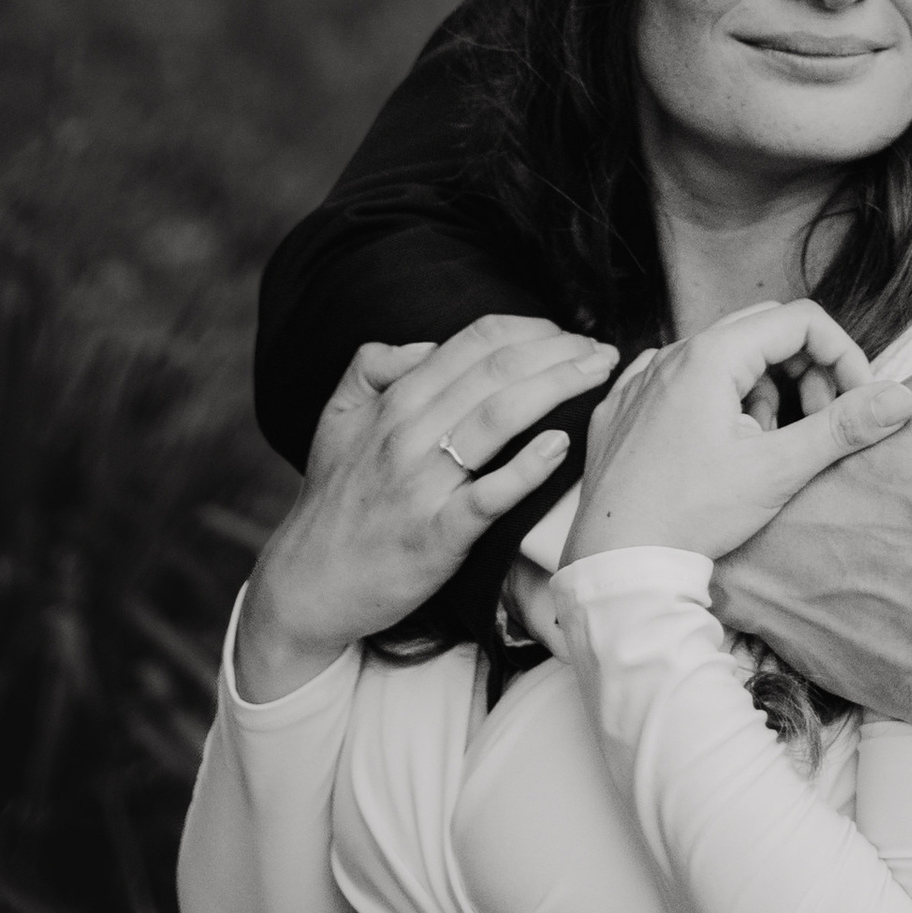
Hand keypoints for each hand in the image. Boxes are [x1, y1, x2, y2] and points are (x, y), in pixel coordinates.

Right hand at [236, 313, 615, 698]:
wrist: (308, 584)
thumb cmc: (334, 500)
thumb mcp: (336, 417)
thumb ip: (373, 366)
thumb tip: (426, 344)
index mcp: (394, 401)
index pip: (475, 342)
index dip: (530, 328)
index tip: (567, 333)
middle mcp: (408, 433)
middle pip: (498, 371)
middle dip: (560, 351)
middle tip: (603, 350)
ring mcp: (423, 484)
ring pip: (500, 417)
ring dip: (558, 388)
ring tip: (600, 377)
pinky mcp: (437, 535)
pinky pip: (489, 494)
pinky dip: (528, 467)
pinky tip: (563, 445)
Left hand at [565, 300, 911, 566]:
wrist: (615, 564)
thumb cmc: (693, 515)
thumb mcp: (779, 471)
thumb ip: (843, 427)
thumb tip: (902, 398)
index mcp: (712, 355)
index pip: (801, 321)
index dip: (843, 355)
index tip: (857, 403)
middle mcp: (672, 354)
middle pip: (763, 332)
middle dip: (805, 372)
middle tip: (817, 425)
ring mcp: (641, 379)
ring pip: (723, 360)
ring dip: (759, 393)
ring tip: (762, 448)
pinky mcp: (622, 409)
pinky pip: (681, 383)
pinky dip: (714, 405)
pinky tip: (718, 449)